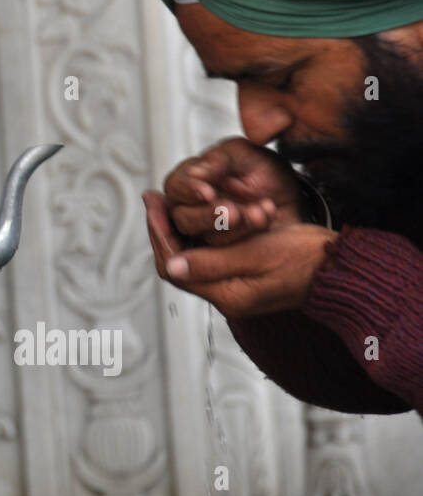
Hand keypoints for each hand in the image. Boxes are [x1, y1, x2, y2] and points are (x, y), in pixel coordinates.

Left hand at [144, 190, 336, 318]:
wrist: (342, 270)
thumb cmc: (307, 260)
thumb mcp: (258, 255)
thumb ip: (213, 262)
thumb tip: (173, 266)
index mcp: (227, 295)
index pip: (175, 266)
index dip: (159, 234)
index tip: (152, 203)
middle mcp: (227, 296)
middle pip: (179, 263)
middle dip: (163, 230)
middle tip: (154, 198)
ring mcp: (236, 288)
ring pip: (193, 257)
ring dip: (179, 230)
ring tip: (168, 202)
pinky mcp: (245, 277)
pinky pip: (211, 255)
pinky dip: (200, 234)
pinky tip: (195, 215)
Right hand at [162, 137, 303, 246]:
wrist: (298, 198)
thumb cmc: (267, 174)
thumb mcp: (245, 155)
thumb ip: (218, 160)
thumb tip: (195, 172)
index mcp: (190, 181)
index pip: (174, 187)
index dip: (188, 190)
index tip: (207, 193)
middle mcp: (192, 209)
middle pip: (182, 218)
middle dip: (208, 216)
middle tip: (233, 212)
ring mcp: (207, 234)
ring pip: (204, 239)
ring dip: (232, 228)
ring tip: (259, 214)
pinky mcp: (223, 254)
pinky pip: (223, 256)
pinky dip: (246, 238)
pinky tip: (265, 220)